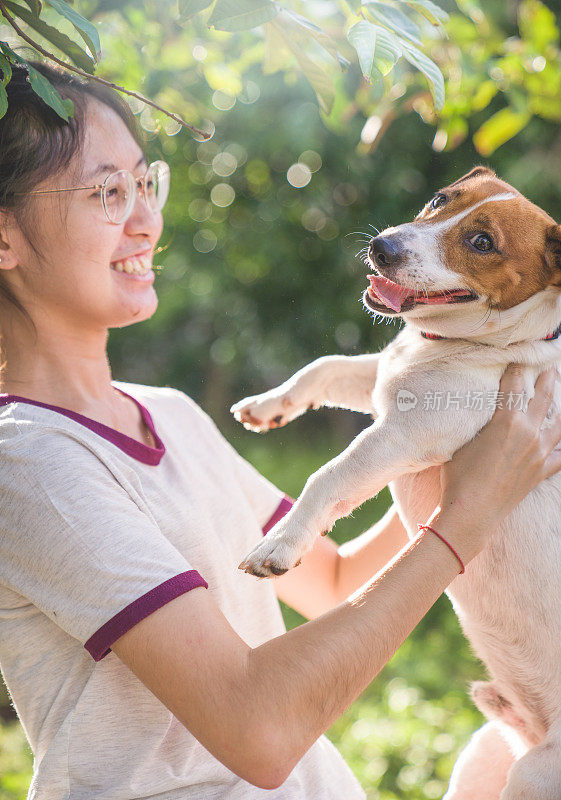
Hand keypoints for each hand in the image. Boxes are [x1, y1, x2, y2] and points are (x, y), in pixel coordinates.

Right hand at [437, 363, 560, 554]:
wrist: (472, 511)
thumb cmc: (460, 475)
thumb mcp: (464, 440)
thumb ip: (478, 422)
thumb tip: (480, 410)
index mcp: (507, 421)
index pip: (514, 386)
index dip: (515, 370)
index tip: (517, 360)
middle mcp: (529, 433)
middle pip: (543, 398)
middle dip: (547, 380)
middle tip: (550, 368)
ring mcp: (539, 452)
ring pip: (559, 423)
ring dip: (560, 408)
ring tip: (560, 396)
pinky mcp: (542, 470)